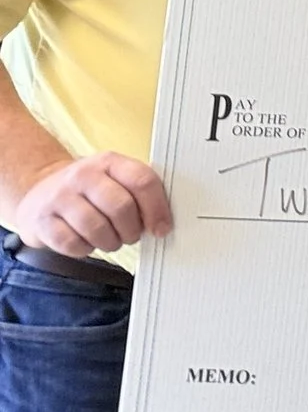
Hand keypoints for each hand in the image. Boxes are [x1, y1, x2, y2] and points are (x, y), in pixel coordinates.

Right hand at [9, 151, 170, 256]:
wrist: (39, 191)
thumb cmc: (88, 190)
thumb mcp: (114, 179)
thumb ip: (139, 191)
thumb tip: (164, 220)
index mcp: (109, 162)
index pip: (142, 181)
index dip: (158, 208)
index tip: (162, 228)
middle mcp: (83, 175)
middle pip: (121, 207)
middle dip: (132, 230)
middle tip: (131, 235)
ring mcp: (59, 197)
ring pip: (97, 229)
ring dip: (110, 242)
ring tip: (111, 240)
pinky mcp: (42, 221)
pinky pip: (72, 244)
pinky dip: (85, 249)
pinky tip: (86, 242)